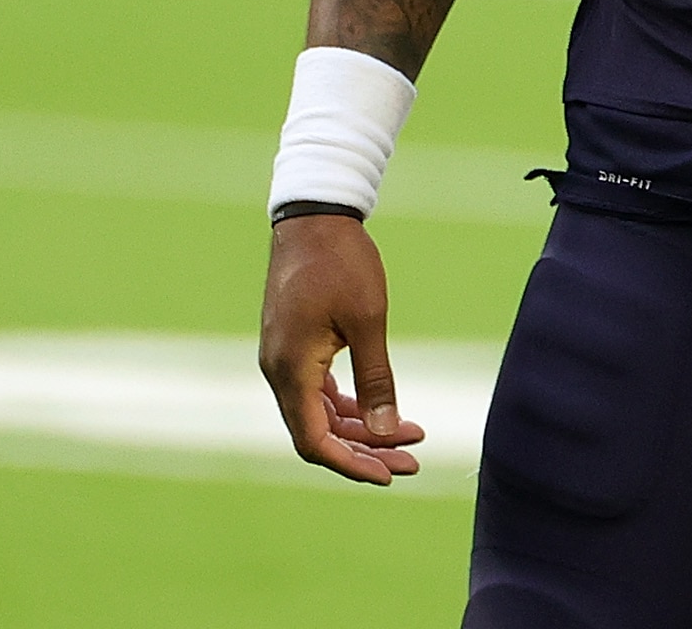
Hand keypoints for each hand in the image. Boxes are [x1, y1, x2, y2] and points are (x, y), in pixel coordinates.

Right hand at [258, 213, 426, 484]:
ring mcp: (283, 359)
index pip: (314, 440)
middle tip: (412, 460)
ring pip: (319, 413)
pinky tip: (381, 410)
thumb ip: (377, 379)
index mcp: (291, 370)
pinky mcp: (294, 347)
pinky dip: (348, 405)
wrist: (314, 217)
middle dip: (365, 451)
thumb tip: (389, 431)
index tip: (390, 475)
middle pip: (318, 432)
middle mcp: (279, 371)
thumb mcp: (368, 321)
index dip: (351, 464)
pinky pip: (317, 391)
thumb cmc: (341, 263)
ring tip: (409, 435)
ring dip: (361, 429)